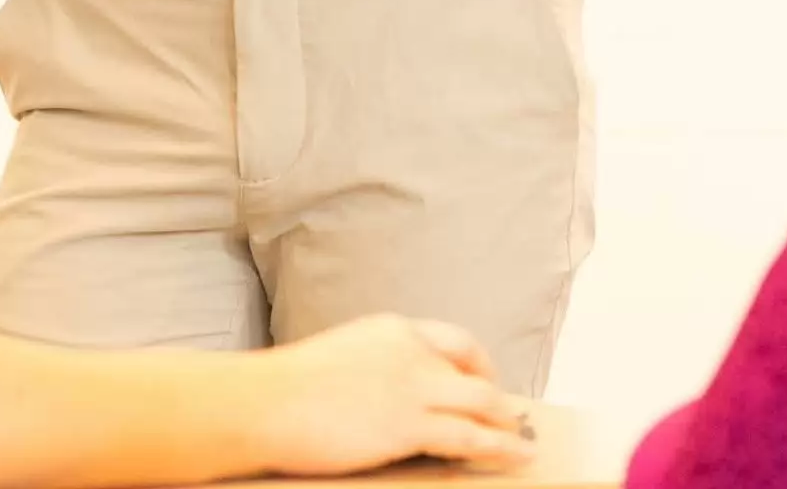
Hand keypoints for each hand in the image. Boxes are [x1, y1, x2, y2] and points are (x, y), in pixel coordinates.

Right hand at [247, 315, 531, 476]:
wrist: (264, 402)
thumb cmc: (283, 389)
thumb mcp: (336, 360)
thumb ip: (370, 369)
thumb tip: (381, 397)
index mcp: (390, 329)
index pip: (451, 339)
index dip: (477, 362)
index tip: (485, 379)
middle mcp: (410, 349)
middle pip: (472, 368)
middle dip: (497, 396)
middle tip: (510, 417)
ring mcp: (412, 385)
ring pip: (480, 403)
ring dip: (505, 425)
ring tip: (521, 443)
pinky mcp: (409, 424)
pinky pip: (469, 437)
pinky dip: (499, 447)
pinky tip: (516, 457)